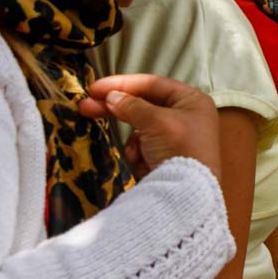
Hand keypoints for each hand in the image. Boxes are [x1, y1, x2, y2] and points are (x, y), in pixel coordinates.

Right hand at [80, 73, 223, 178]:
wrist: (187, 194)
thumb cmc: (179, 149)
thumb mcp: (156, 122)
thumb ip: (132, 106)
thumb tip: (111, 96)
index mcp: (191, 101)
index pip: (152, 84)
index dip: (123, 84)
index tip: (94, 88)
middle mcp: (185, 115)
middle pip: (143, 105)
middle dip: (116, 109)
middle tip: (85, 107)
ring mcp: (174, 137)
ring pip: (140, 129)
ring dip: (134, 141)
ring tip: (137, 154)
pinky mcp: (163, 156)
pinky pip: (141, 148)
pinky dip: (138, 154)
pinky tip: (143, 164)